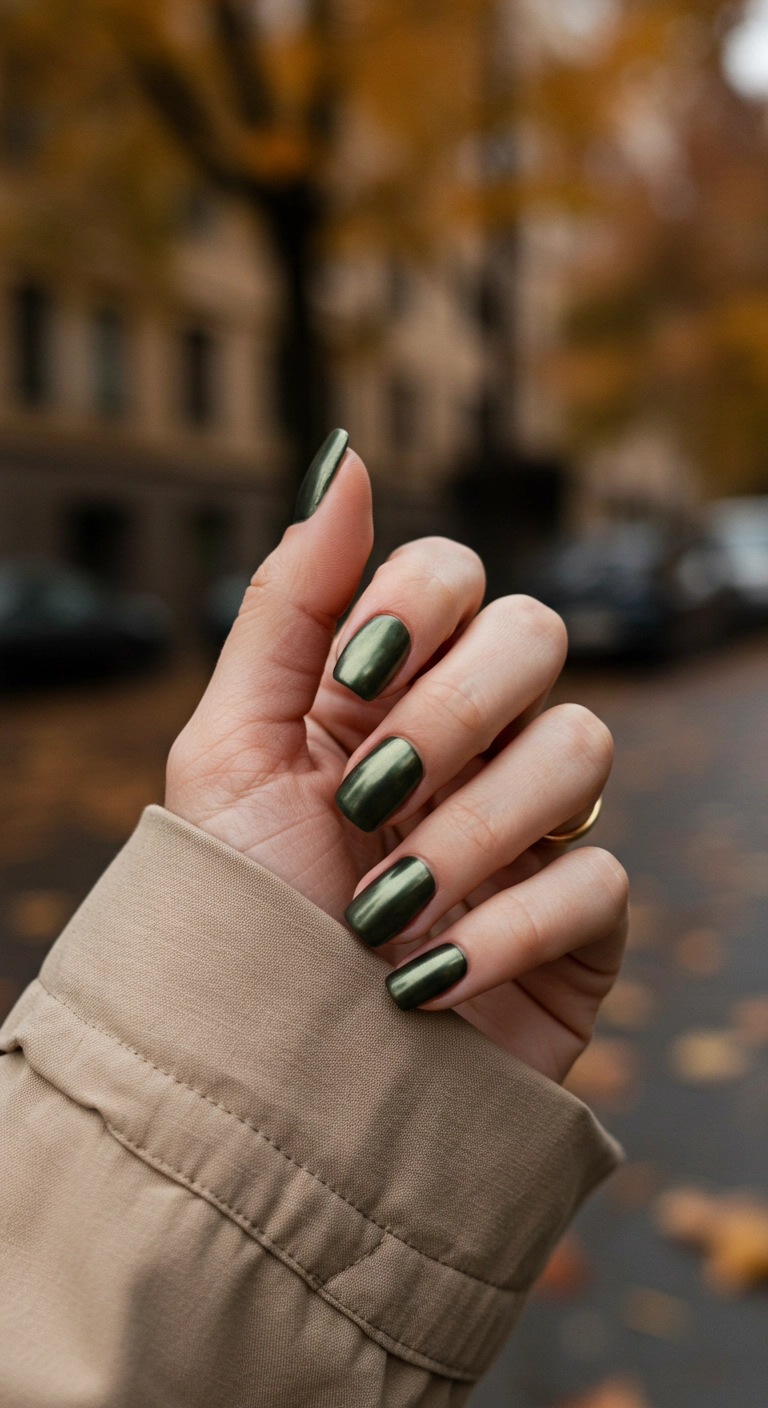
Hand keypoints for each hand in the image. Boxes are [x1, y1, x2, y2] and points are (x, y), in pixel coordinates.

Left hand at [166, 444, 627, 1083]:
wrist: (267, 1084)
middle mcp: (466, 740)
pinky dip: (503, 932)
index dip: (417, 610)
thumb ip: (293, 600)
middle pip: (535, 635)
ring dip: (471, 833)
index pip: (454, 571)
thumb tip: (347, 457)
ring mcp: (529, 826)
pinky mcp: (577, 919)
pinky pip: (599, 877)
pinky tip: (427, 982)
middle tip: (368, 799)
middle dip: (447, 718)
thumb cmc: (238, 911)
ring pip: (582, 747)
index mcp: (382, 688)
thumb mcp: (229, 745)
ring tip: (384, 910)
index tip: (354, 683)